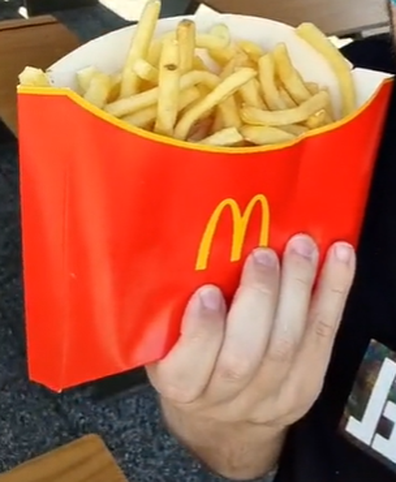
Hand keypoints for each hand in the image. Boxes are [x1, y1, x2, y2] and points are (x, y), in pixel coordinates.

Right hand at [146, 235, 355, 479]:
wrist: (225, 422)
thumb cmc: (191, 366)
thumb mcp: (167, 348)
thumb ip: (172, 316)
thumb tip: (185, 258)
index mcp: (181, 387)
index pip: (187, 369)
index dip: (202, 332)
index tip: (208, 292)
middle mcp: (225, 400)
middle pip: (245, 356)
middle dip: (259, 299)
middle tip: (263, 254)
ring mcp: (271, 399)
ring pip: (290, 344)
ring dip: (299, 289)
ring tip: (302, 247)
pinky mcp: (306, 388)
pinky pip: (323, 339)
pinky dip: (333, 295)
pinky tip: (339, 258)